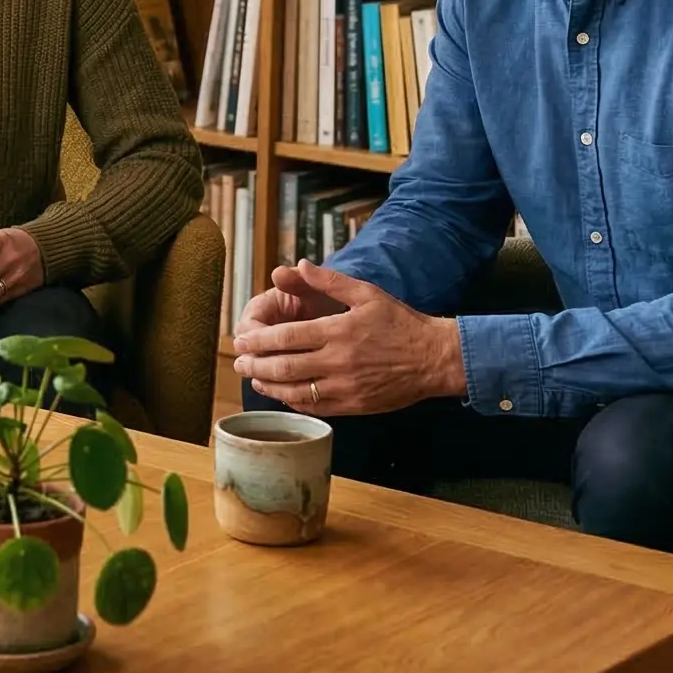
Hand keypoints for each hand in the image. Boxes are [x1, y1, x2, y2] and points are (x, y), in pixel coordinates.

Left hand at [232, 263, 464, 414]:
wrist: (434, 358)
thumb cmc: (399, 322)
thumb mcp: (366, 293)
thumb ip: (329, 281)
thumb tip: (297, 265)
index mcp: (338, 331)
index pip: (287, 337)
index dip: (259, 340)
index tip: (241, 340)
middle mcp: (338, 361)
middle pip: (285, 366)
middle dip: (256, 364)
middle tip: (238, 361)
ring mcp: (345, 387)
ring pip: (296, 390)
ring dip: (270, 385)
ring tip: (254, 378)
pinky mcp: (354, 406)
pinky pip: (315, 407)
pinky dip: (293, 401)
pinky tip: (282, 393)